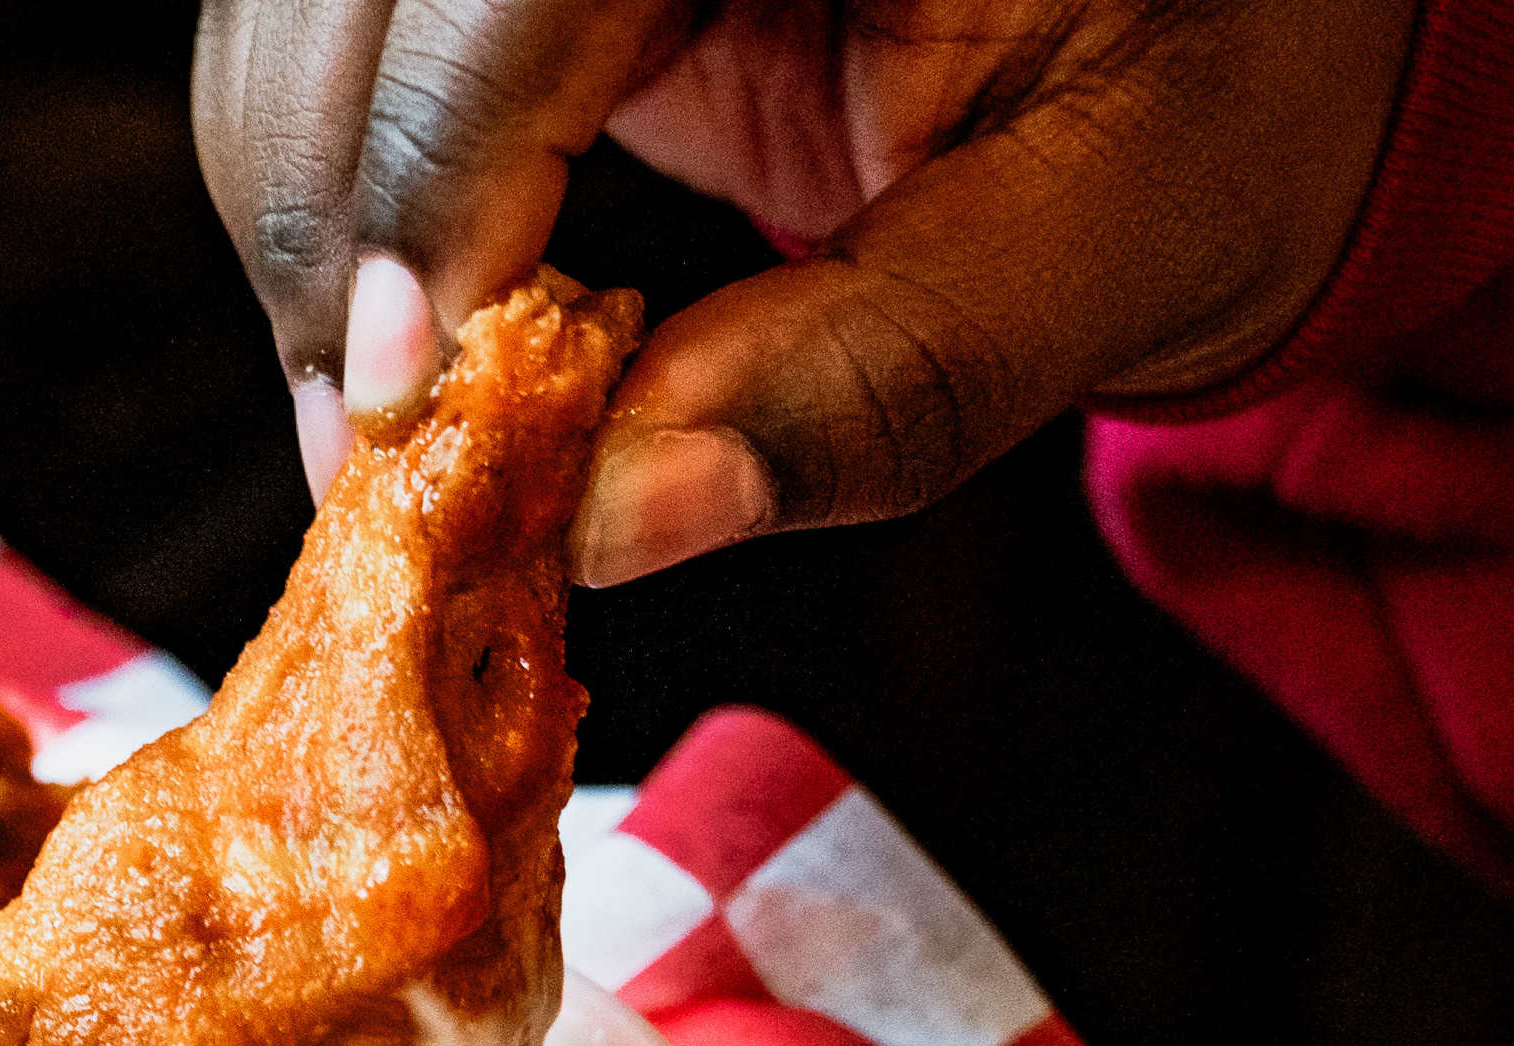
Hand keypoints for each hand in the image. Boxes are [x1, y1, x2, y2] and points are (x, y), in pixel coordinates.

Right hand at [192, 0, 1416, 580]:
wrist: (1219, 25)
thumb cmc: (1207, 97)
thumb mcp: (1099, 248)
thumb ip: (868, 385)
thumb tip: (612, 526)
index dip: (429, 190)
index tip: (403, 420)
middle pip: (351, 4)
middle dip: (337, 237)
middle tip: (380, 479)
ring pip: (294, 28)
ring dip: (311, 232)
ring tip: (398, 433)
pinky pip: (327, 49)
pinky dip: (340, 203)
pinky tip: (418, 343)